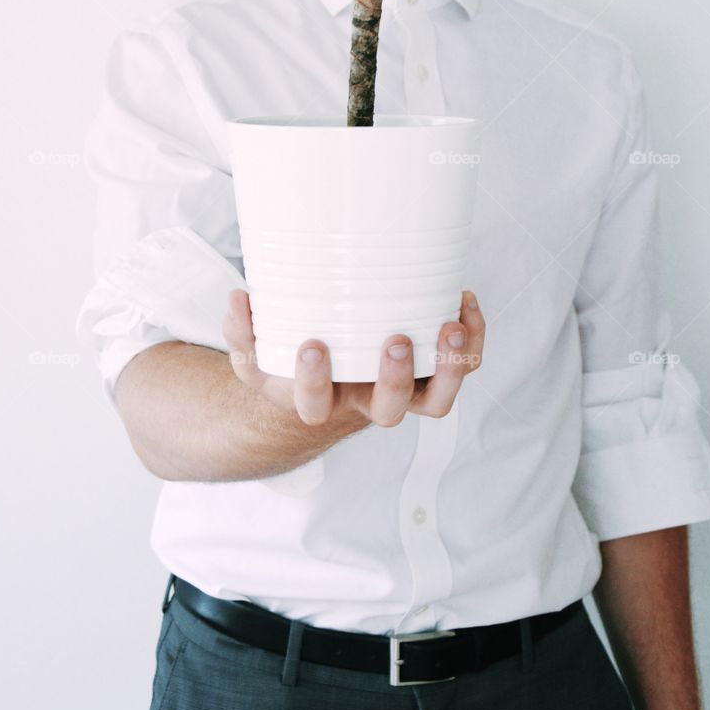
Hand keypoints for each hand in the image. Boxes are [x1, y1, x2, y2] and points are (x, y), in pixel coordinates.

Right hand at [223, 289, 484, 427]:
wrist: (325, 379)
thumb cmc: (288, 362)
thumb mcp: (255, 352)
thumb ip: (242, 330)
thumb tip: (238, 298)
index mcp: (318, 402)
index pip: (315, 406)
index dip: (314, 383)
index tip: (312, 346)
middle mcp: (365, 404)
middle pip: (388, 411)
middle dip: (395, 378)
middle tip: (394, 340)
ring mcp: (402, 392)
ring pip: (435, 401)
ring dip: (449, 367)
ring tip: (449, 325)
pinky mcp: (431, 374)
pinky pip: (460, 368)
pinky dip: (471, 340)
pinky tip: (464, 302)